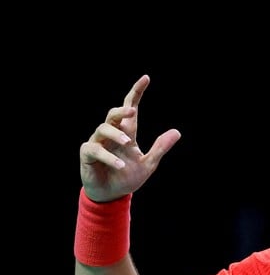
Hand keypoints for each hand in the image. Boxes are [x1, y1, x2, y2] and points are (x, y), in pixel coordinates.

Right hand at [79, 75, 180, 201]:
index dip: (136, 93)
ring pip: (102, 128)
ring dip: (116, 134)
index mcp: (126, 134)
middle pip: (113, 115)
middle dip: (121, 110)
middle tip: (131, 110)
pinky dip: (108, 156)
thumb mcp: (148, 164)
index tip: (146, 78)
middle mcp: (111, 135)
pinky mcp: (87, 154)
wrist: (112, 195)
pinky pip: (94, 148)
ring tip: (128, 143)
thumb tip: (177, 132)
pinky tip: (119, 165)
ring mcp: (98, 143)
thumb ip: (160, 148)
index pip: (130, 108)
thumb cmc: (128, 178)